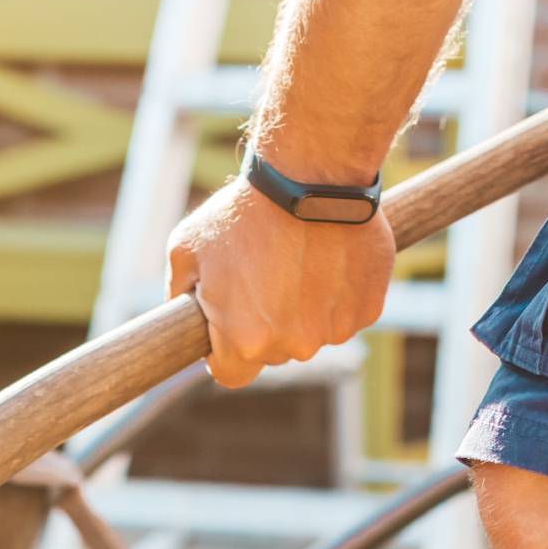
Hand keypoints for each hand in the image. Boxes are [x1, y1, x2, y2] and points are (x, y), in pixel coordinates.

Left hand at [165, 174, 395, 389]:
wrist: (313, 174)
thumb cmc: (244, 211)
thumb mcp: (186, 249)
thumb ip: (179, 296)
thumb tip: (182, 323)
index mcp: (246, 341)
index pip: (230, 374)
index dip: (224, 351)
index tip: (227, 323)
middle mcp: (294, 345)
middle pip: (273, 353)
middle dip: (265, 325)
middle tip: (264, 276)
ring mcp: (335, 330)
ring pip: (312, 334)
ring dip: (304, 310)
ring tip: (298, 260)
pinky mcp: (368, 309)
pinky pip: (345, 314)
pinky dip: (338, 294)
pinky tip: (328, 257)